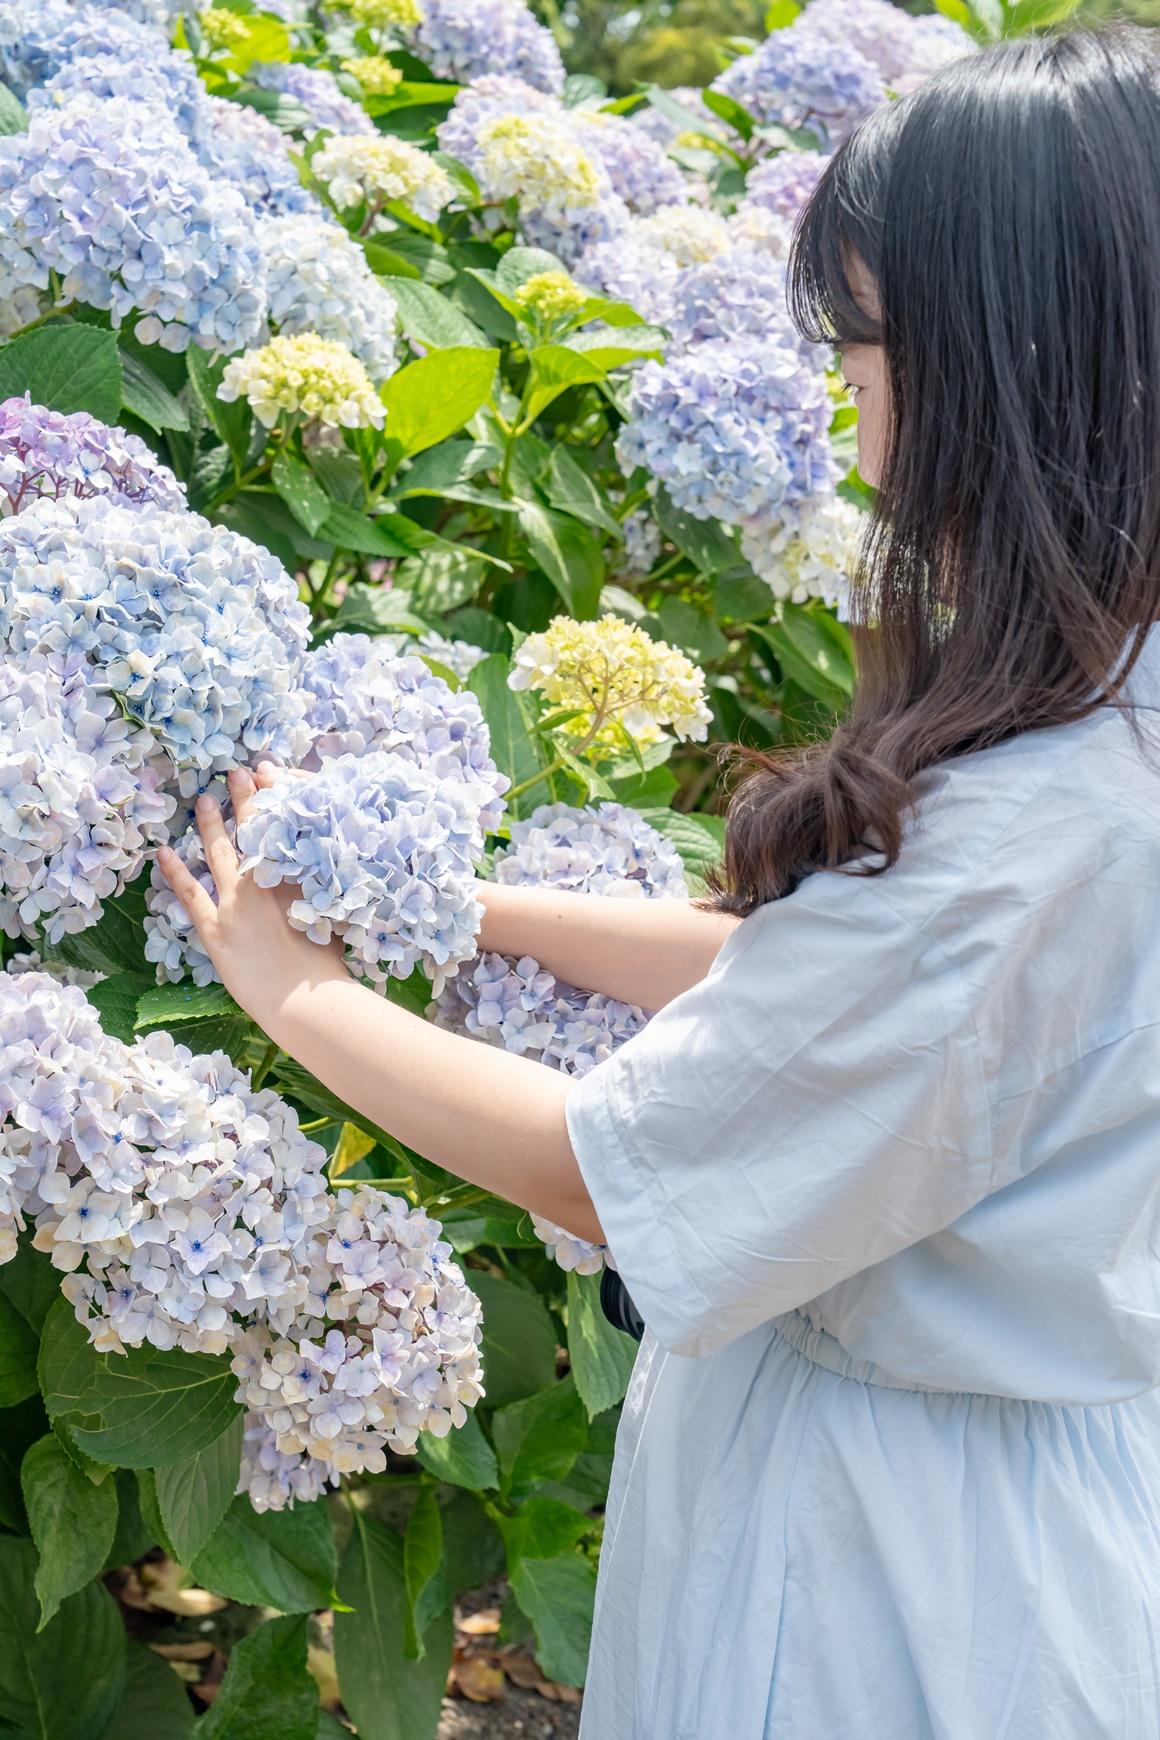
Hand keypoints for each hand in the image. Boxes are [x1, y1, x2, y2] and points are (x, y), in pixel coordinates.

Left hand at [156, 764, 349, 1031]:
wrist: (302, 1000)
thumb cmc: (324, 968)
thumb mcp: (330, 919)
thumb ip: (320, 891)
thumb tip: (321, 869)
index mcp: (296, 879)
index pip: (282, 827)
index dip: (272, 798)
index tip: (267, 773)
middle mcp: (265, 883)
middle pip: (252, 831)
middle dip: (243, 800)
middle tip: (236, 772)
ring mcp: (235, 905)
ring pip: (220, 854)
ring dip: (210, 825)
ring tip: (203, 800)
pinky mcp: (214, 929)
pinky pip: (190, 893)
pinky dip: (175, 872)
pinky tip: (163, 851)